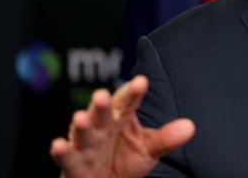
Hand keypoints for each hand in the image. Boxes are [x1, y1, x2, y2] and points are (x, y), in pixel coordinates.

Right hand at [50, 75, 194, 177]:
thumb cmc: (126, 159)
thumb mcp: (149, 149)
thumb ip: (166, 138)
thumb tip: (191, 126)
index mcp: (121, 119)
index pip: (128, 102)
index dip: (133, 93)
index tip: (141, 82)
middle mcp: (102, 128)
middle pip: (102, 113)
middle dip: (102, 105)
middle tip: (102, 95)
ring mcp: (86, 145)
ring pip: (82, 133)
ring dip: (80, 126)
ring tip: (79, 117)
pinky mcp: (74, 166)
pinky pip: (67, 158)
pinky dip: (62, 151)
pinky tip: (57, 143)